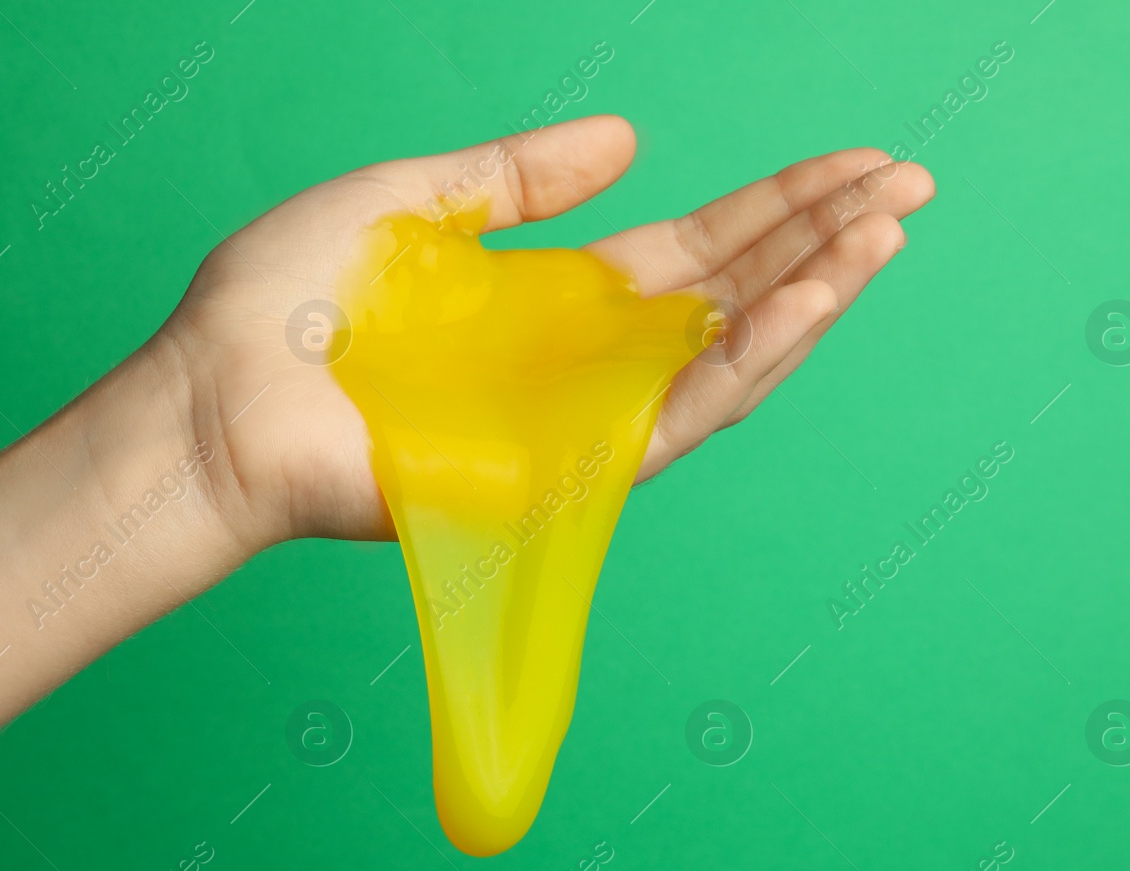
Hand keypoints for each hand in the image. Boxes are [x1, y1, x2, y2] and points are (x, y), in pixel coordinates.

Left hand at [158, 115, 934, 550]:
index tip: (855, 162)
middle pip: (732, 296)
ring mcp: (582, 419)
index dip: (777, 204)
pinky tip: (814, 299)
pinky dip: (754, 361)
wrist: (218, 398)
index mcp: (553, 296)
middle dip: (823, 239)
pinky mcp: (568, 472)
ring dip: (814, 296)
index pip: (694, 248)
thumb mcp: (413, 199)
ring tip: (887, 233)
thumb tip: (632, 139)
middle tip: (911, 183)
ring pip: (728, 360)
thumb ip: (519, 178)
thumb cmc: (288, 304)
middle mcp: (584, 361)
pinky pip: (683, 418)